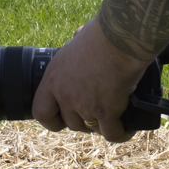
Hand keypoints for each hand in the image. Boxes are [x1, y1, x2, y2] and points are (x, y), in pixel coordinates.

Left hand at [31, 20, 153, 143]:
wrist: (119, 40)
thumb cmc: (101, 34)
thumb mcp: (78, 39)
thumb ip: (75, 45)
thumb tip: (80, 35)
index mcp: (53, 78)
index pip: (41, 112)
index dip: (52, 120)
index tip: (61, 121)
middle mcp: (65, 95)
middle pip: (71, 123)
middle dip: (83, 122)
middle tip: (95, 114)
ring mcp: (84, 105)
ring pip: (91, 129)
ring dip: (102, 127)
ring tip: (113, 120)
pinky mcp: (106, 111)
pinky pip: (112, 133)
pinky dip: (121, 134)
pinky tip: (126, 130)